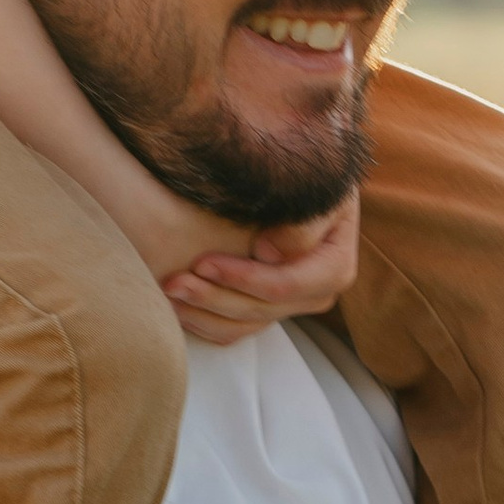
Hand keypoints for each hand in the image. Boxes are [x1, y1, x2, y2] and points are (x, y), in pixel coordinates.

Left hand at [162, 194, 360, 347]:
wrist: (309, 176)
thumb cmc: (311, 174)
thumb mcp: (318, 186)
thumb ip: (302, 219)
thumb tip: (269, 254)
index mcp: (334, 268)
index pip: (284, 285)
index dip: (241, 278)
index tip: (201, 262)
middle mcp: (317, 294)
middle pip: (261, 309)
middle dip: (213, 298)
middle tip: (172, 282)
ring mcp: (293, 306)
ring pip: (245, 324)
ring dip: (203, 314)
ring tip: (169, 295)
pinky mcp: (271, 309)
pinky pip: (237, 330)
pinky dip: (206, 322)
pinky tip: (178, 308)